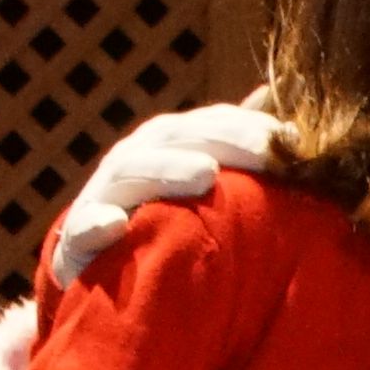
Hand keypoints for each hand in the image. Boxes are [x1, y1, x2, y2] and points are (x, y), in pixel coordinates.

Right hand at [48, 101, 285, 283]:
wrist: (101, 273)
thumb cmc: (166, 221)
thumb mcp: (202, 181)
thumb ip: (233, 142)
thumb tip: (268, 96)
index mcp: (169, 144)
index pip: (211, 123)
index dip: (249, 125)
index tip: (291, 139)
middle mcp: (136, 159)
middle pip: (178, 138)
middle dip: (223, 140)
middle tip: (265, 151)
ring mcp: (104, 193)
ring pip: (132, 172)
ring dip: (168, 170)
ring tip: (206, 174)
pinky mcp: (79, 237)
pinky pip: (85, 228)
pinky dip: (98, 223)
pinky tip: (117, 224)